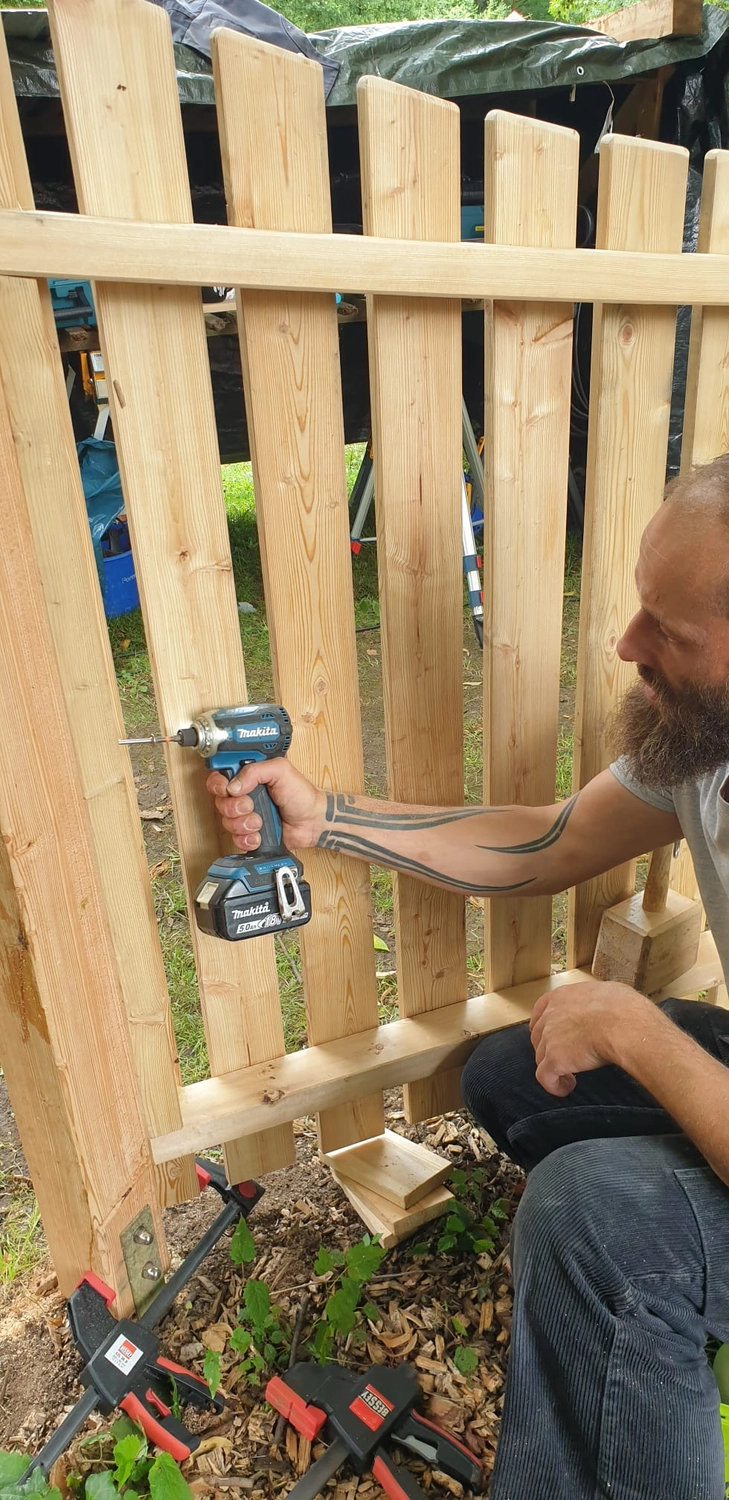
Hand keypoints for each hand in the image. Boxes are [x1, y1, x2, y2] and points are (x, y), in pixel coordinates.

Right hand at [207, 757, 326, 851]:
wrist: (313, 822)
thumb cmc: (301, 794)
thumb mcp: (281, 771)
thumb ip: (255, 771)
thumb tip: (233, 786)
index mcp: (248, 776)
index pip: (219, 777)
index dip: (217, 784)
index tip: (225, 789)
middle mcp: (244, 795)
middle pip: (220, 802)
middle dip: (234, 807)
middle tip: (250, 806)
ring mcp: (246, 815)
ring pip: (227, 822)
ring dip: (243, 824)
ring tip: (259, 822)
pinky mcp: (250, 833)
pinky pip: (236, 839)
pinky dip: (247, 839)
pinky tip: (259, 836)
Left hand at [529, 979, 653, 1096]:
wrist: (624, 1024)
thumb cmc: (625, 1008)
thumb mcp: (606, 994)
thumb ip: (594, 1001)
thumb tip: (604, 1008)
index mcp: (562, 996)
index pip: (541, 1011)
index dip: (544, 1026)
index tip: (552, 1036)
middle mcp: (551, 1015)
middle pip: (538, 1035)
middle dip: (548, 1048)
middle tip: (566, 1057)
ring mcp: (550, 1037)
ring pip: (541, 1057)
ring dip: (553, 1068)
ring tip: (570, 1076)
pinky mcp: (555, 1058)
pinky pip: (545, 1077)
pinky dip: (554, 1085)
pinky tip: (567, 1088)